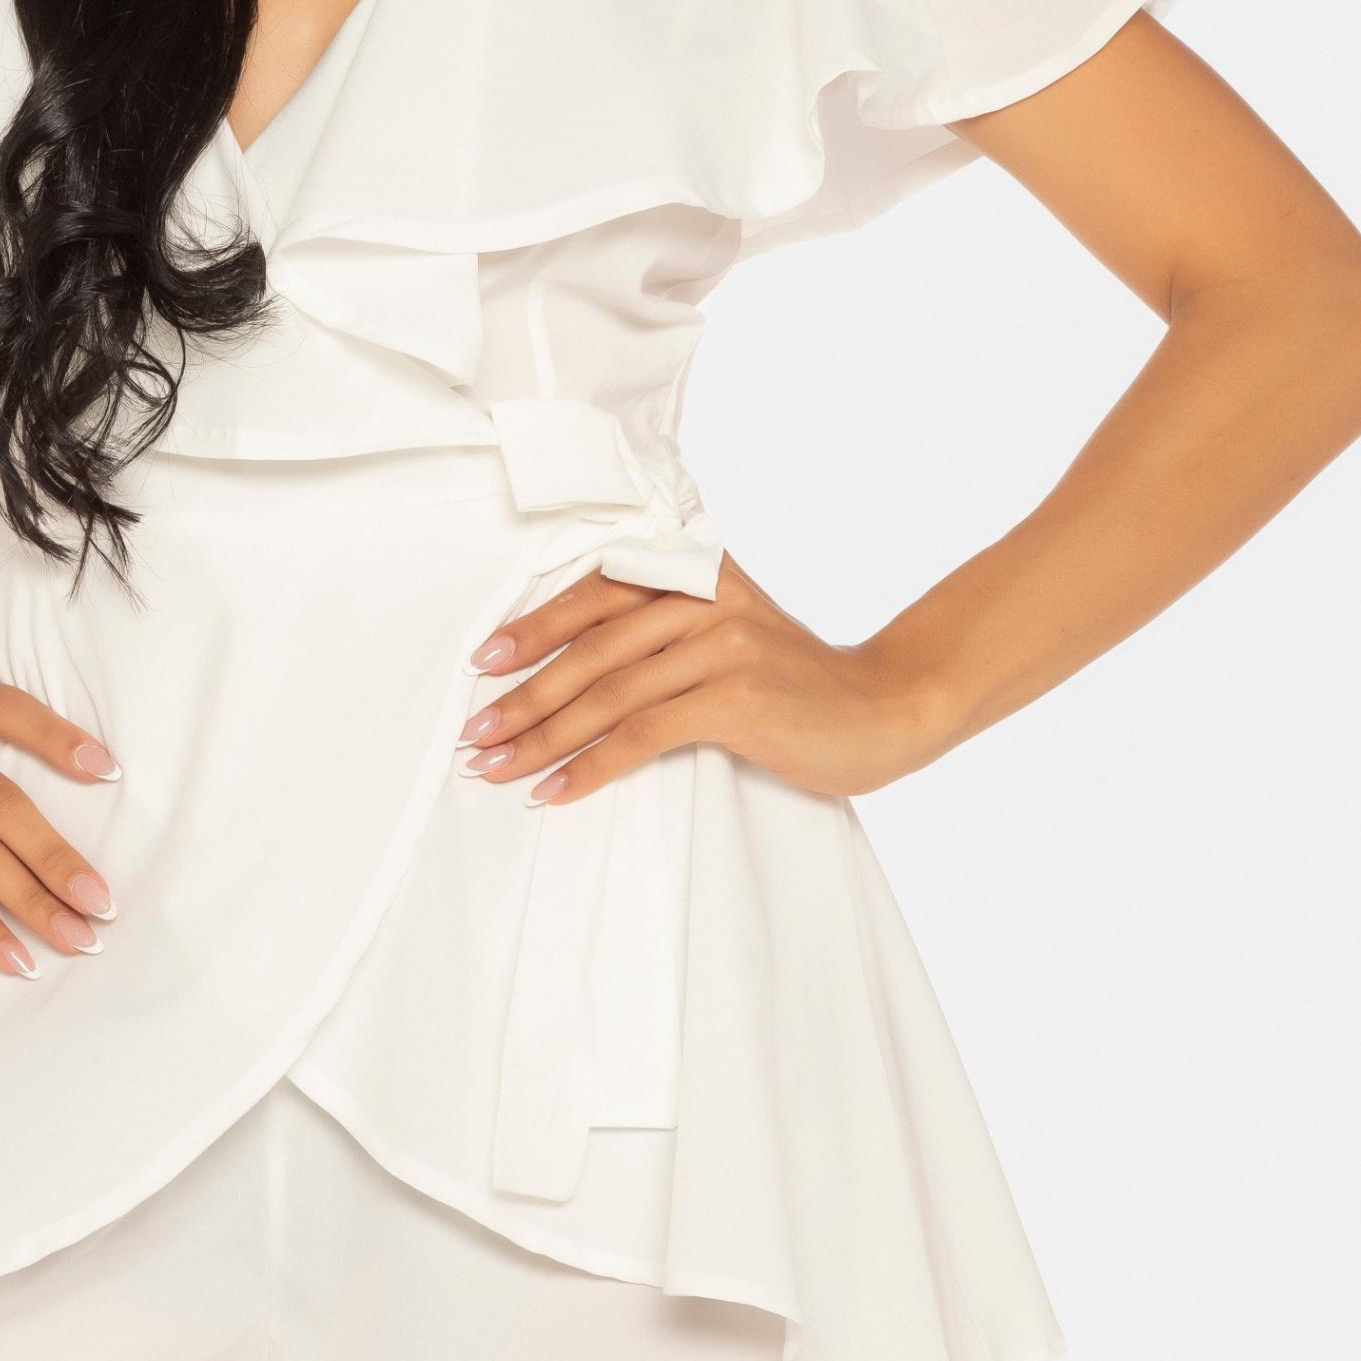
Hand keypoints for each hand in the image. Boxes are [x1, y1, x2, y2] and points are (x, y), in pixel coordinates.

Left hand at [458, 556, 948, 805]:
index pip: (598, 592)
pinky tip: (553, 791)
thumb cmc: (797, 683)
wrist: (886, 708)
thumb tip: (570, 668)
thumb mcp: (731, 631)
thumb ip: (669, 627)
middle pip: (592, 648)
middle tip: (475, 732)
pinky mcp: (734, 698)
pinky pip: (641, 735)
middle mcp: (706, 596)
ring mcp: (721, 644)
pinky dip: (590, 768)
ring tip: (496, 767)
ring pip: (607, 694)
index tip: (485, 662)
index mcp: (698, 570)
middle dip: (525, 695)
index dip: (535, 627)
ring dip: (542, 737)